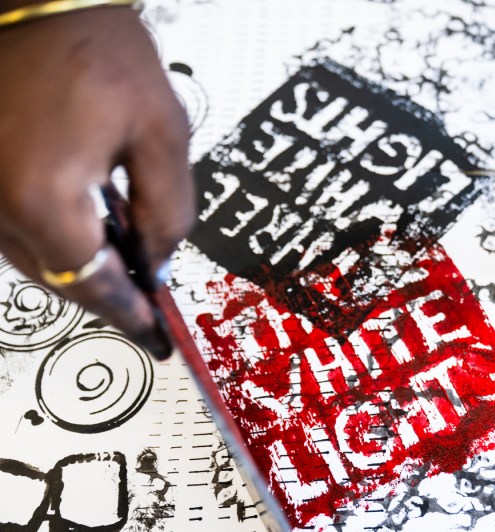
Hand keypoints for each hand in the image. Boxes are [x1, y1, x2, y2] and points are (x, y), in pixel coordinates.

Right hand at [0, 6, 193, 357]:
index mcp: (41, 196)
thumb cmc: (96, 47)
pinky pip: (10, 223)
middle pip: (57, 277)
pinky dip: (50, 232)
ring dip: (78, 261)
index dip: (128, 313)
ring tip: (124, 248)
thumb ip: (168, 212)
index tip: (153, 334)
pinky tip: (86, 215)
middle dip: (106, 288)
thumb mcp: (161, 132)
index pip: (91, 284)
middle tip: (147, 290)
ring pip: (30, 255)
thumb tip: (157, 265)